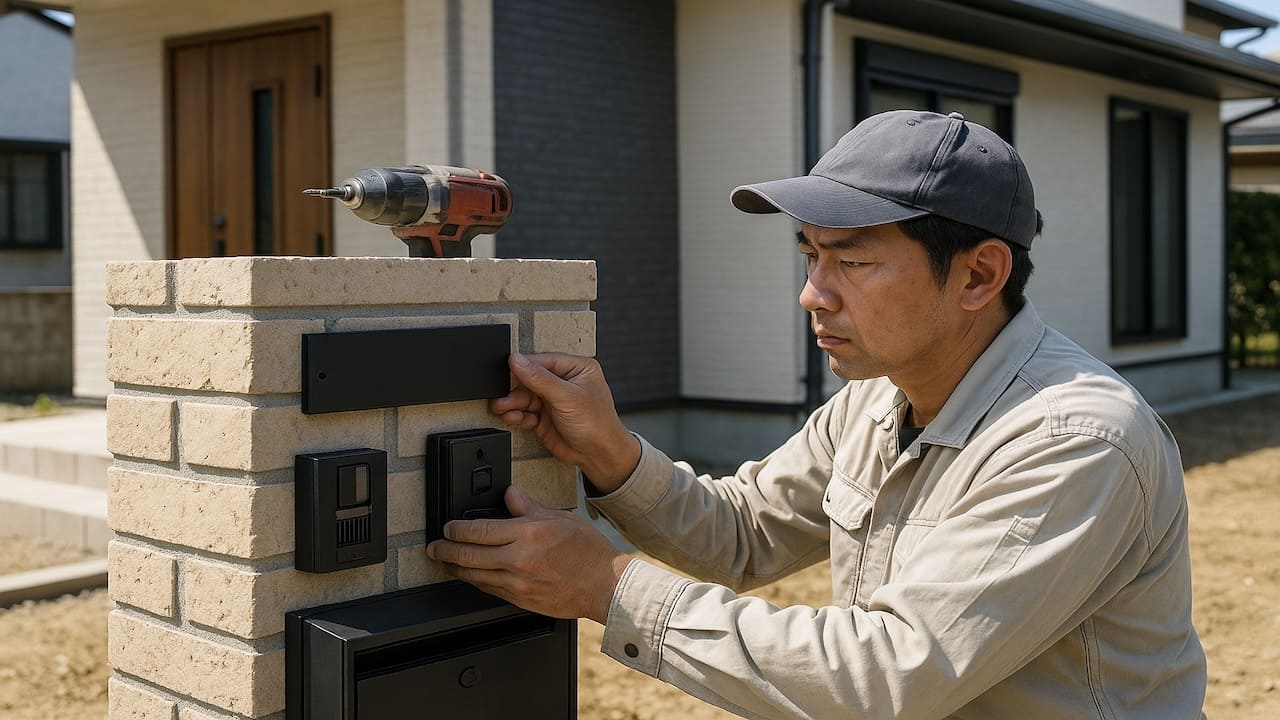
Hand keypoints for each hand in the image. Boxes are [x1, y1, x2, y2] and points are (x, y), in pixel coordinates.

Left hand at [426, 486, 631, 622]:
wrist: (605, 585)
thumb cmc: (588, 551)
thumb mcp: (560, 518)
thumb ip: (529, 507)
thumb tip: (510, 495)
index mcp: (528, 534)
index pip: (479, 530)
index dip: (456, 530)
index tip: (447, 528)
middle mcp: (519, 559)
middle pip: (468, 556)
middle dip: (444, 551)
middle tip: (433, 548)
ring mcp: (518, 583)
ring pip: (475, 577)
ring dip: (456, 569)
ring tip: (447, 563)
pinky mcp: (521, 599)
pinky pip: (490, 590)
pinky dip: (476, 582)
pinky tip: (472, 576)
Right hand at [490, 353, 639, 491]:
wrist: (599, 456)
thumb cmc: (598, 424)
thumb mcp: (567, 396)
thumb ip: (540, 379)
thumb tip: (517, 360)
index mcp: (576, 368)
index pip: (543, 361)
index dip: (523, 366)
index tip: (506, 370)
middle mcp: (564, 383)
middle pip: (530, 379)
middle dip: (515, 388)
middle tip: (501, 394)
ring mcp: (553, 401)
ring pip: (525, 397)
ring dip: (512, 402)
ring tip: (501, 406)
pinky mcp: (544, 418)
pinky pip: (525, 412)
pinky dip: (516, 415)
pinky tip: (511, 416)